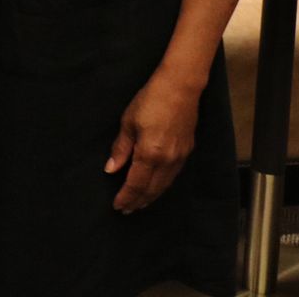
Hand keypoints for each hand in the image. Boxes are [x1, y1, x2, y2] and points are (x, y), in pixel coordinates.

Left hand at [105, 70, 202, 212]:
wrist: (180, 88)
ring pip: (164, 185)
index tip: (117, 206)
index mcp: (150, 154)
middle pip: (152, 189)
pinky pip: (173, 176)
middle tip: (127, 210)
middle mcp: (168, 161)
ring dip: (151, 196)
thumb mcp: (128, 122)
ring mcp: (180, 157)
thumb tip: (111, 170)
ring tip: (140, 203)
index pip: (136, 184)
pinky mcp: (187, 151)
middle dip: (138, 201)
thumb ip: (121, 149)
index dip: (126, 197)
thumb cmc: (150, 101)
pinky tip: (156, 186)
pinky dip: (162, 185)